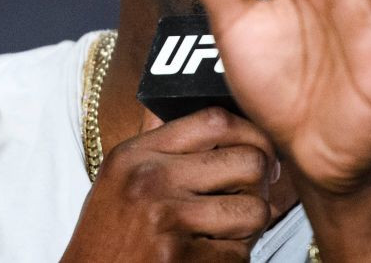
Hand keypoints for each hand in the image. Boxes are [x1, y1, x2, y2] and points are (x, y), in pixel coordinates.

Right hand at [61, 108, 277, 261]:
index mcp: (137, 153)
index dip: (253, 133)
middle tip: (247, 200)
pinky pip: (238, 254)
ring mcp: (164, 218)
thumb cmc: (108, 237)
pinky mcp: (176, 257)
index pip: (216, 120)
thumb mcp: (123, 177)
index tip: (262, 152)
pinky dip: (232, 260)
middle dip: (260, 186)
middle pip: (249, 161)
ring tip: (226, 233)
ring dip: (250, 228)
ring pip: (254, 210)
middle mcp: (150, 178)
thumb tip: (229, 123)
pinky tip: (208, 258)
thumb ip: (167, 147)